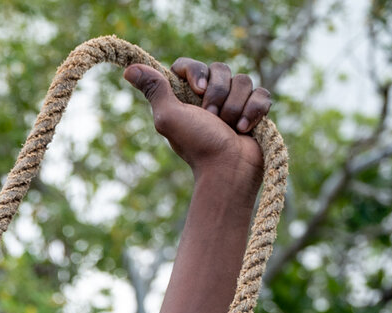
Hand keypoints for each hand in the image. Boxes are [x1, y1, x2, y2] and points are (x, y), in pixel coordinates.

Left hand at [124, 57, 269, 181]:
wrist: (228, 168)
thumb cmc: (197, 144)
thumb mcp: (169, 117)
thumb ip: (154, 90)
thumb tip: (129, 69)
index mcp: (188, 95)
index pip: (190, 65)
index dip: (196, 72)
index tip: (198, 89)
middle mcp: (211, 95)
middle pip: (222, 69)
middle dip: (218, 94)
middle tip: (212, 118)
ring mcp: (235, 102)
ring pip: (244, 80)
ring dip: (235, 107)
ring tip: (229, 128)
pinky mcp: (255, 110)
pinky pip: (262, 93)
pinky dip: (254, 111)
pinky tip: (244, 129)